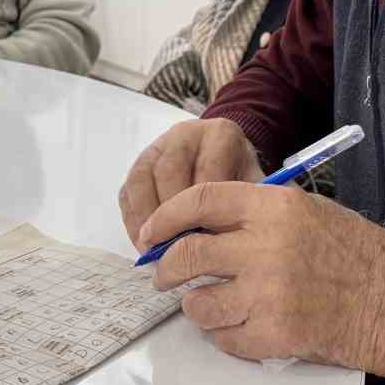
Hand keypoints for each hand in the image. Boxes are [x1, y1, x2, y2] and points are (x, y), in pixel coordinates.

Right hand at [118, 118, 262, 247]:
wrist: (227, 160)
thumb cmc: (242, 178)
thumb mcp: (256, 186)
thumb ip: (251, 205)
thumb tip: (234, 241)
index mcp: (220, 134)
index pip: (208, 169)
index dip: (203, 209)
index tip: (204, 242)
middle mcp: (186, 133)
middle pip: (170, 171)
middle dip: (170, 216)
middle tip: (175, 250)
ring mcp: (158, 146)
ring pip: (143, 179)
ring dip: (147, 219)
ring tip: (156, 250)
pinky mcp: (139, 164)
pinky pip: (128, 191)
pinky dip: (133, 220)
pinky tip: (144, 243)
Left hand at [141, 179, 384, 380]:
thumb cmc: (358, 254)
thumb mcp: (308, 211)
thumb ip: (255, 214)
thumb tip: (198, 227)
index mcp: (275, 208)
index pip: (200, 201)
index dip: (165, 217)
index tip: (150, 233)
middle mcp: (267, 247)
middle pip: (188, 255)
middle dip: (166, 268)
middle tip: (164, 275)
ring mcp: (269, 294)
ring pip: (199, 304)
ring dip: (196, 307)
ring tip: (210, 304)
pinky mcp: (276, 335)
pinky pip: (225, 339)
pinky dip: (226, 336)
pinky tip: (244, 326)